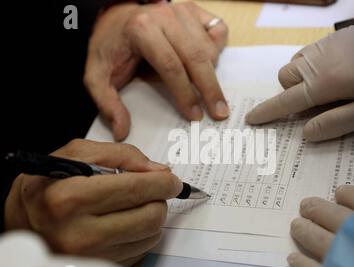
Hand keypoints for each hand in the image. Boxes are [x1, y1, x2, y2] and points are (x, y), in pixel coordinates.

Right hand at [5, 139, 181, 266]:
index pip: (137, 189)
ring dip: (153, 215)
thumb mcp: (77, 154)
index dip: (163, 182)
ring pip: (151, 235)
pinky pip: (142, 250)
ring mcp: (90, 256)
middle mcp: (79, 233)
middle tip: (152, 190)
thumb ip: (122, 155)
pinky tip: (126, 221)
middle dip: (159, 198)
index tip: (171, 179)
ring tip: (134, 205)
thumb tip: (159, 170)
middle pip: (150, 216)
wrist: (25, 220)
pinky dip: (143, 233)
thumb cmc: (49, 184)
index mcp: (71, 198)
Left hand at [84, 1, 228, 140]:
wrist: (116, 17)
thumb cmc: (111, 46)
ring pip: (208, 48)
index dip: (185, 94)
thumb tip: (121, 131)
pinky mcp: (193, 10)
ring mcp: (181, 11)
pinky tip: (208, 63)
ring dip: (211, 72)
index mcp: (141, 30)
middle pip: (196, 58)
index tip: (194, 115)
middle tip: (219, 111)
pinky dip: (218, 49)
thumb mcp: (97, 76)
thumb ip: (107, 103)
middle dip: (210, 88)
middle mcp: (164, 16)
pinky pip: (218, 30)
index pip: (171, 66)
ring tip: (207, 91)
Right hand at [246, 25, 353, 141]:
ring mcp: (324, 46)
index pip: (287, 101)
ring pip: (295, 63)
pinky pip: (308, 53)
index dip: (268, 112)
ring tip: (324, 89)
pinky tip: (331, 72)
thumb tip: (306, 132)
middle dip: (290, 94)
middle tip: (314, 106)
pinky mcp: (333, 37)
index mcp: (324, 83)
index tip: (251, 119)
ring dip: (299, 79)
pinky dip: (309, 66)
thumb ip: (335, 124)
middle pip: (285, 79)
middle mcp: (317, 62)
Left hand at [287, 185, 353, 266]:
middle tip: (306, 206)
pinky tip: (294, 259)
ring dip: (306, 231)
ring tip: (296, 225)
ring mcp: (345, 258)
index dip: (349, 195)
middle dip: (318, 210)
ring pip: (317, 239)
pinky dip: (302, 264)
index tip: (341, 193)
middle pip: (334, 216)